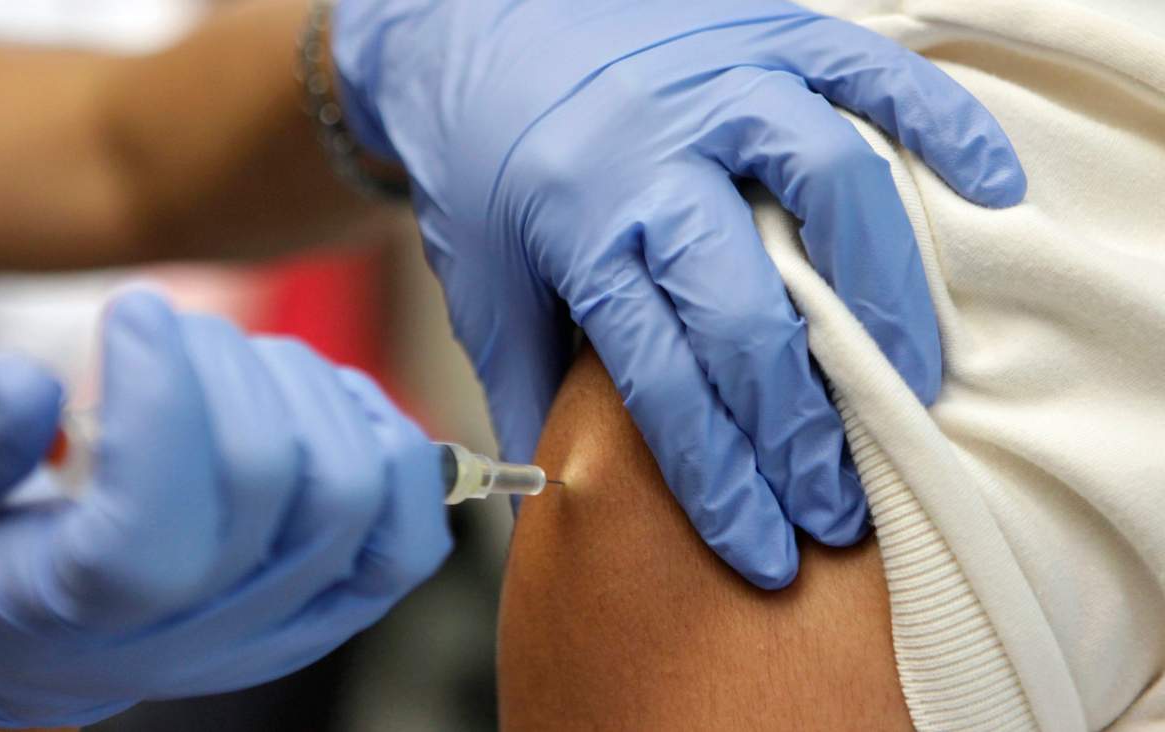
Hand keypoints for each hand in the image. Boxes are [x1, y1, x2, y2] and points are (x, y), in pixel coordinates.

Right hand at [0, 291, 450, 726]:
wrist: (50, 647)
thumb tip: (29, 387)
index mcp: (86, 614)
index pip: (154, 524)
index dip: (158, 395)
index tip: (134, 310)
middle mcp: (203, 632)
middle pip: (270, 484)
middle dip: (228, 368)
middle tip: (177, 329)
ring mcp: (286, 623)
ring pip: (354, 491)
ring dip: (308, 390)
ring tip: (244, 363)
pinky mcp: (341, 606)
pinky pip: (412, 534)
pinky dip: (390, 444)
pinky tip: (327, 403)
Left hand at [333, 0, 1024, 587]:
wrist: (478, 24)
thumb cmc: (486, 165)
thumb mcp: (485, 280)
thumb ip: (528, 385)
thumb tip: (553, 502)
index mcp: (578, 222)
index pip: (662, 377)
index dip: (717, 476)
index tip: (763, 548)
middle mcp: (656, 151)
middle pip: (749, 308)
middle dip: (800, 426)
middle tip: (836, 503)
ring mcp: (722, 82)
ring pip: (830, 189)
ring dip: (884, 298)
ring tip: (910, 385)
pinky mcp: (771, 28)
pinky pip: (875, 72)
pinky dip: (942, 126)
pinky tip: (987, 192)